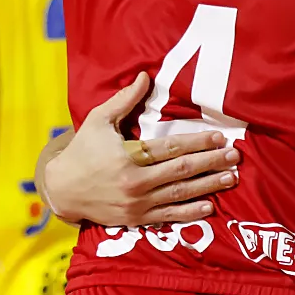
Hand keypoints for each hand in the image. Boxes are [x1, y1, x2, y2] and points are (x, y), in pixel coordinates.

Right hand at [43, 73, 240, 226]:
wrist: (60, 191)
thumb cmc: (82, 152)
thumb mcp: (98, 121)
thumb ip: (124, 100)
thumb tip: (145, 75)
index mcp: (128, 156)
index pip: (171, 148)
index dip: (198, 142)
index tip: (219, 137)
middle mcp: (135, 182)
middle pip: (181, 170)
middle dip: (211, 162)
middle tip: (235, 156)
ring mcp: (137, 203)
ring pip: (180, 194)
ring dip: (208, 186)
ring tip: (231, 178)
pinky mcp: (136, 219)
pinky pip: (168, 217)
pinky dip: (190, 212)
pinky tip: (210, 206)